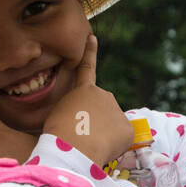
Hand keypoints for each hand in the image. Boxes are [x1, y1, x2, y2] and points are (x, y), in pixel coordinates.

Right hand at [43, 34, 132, 166]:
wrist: (72, 147)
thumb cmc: (58, 135)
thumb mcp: (58, 115)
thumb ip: (73, 111)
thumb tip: (87, 124)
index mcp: (83, 91)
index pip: (86, 68)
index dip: (89, 52)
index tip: (93, 37)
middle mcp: (103, 95)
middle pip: (102, 109)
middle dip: (96, 121)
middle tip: (83, 136)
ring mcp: (117, 110)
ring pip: (112, 125)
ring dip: (104, 134)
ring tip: (90, 143)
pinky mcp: (127, 128)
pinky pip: (120, 139)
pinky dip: (113, 146)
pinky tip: (102, 149)